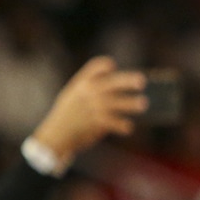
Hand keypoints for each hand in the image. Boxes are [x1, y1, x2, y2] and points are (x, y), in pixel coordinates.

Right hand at [30, 57, 148, 161]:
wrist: (56, 134)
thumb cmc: (69, 111)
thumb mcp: (74, 93)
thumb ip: (92, 83)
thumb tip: (117, 74)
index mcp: (83, 83)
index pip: (94, 68)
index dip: (103, 65)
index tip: (112, 65)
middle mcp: (89, 93)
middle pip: (111, 83)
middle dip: (126, 81)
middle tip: (142, 81)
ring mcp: (93, 108)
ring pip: (115, 103)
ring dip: (129, 104)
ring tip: (143, 104)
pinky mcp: (96, 123)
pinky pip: (113, 122)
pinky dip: (122, 125)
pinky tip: (129, 127)